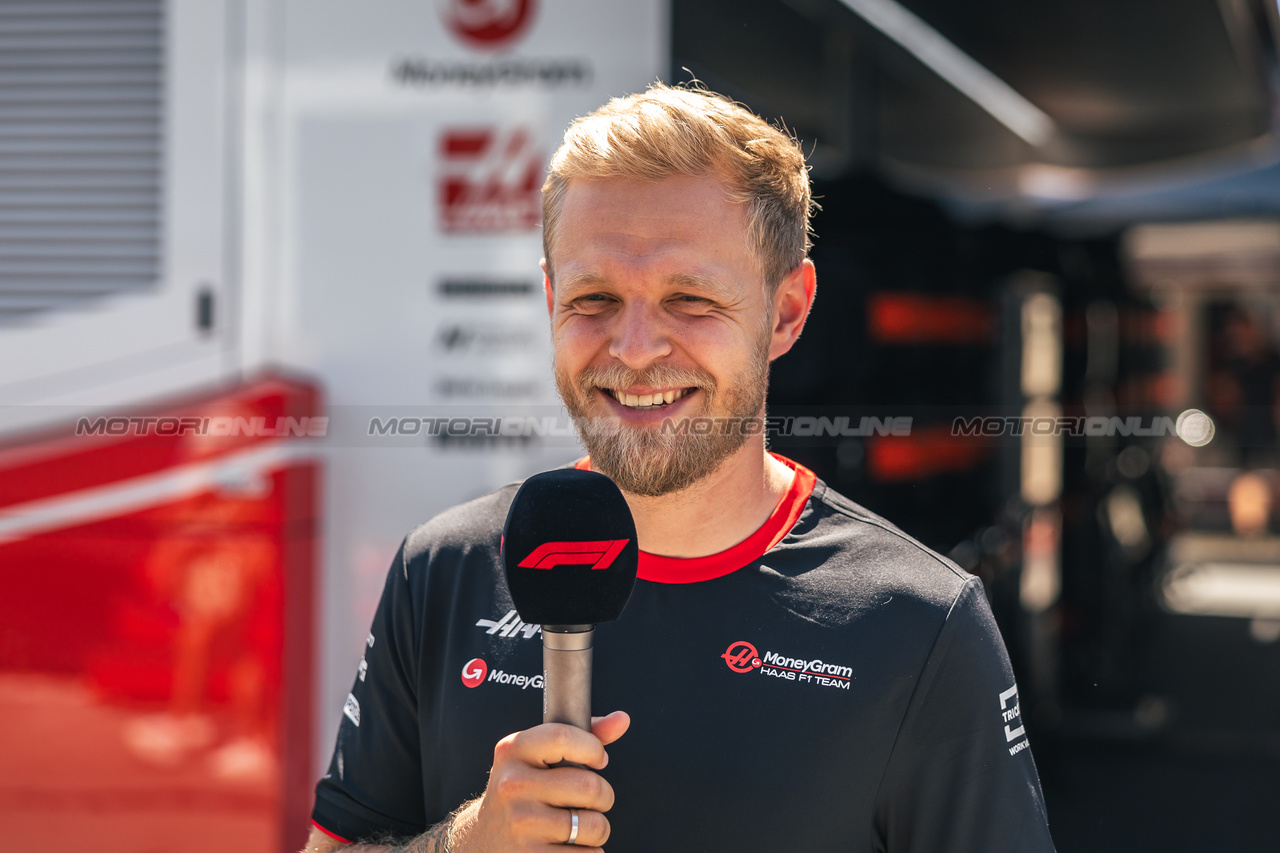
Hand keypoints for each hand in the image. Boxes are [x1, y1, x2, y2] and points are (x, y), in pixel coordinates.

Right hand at [450, 711, 629, 852]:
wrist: (483, 838)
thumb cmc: (522, 792)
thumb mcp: (537, 758)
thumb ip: (581, 737)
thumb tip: (621, 720)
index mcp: (514, 751)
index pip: (564, 736)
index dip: (593, 748)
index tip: (598, 760)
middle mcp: (513, 784)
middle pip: (590, 786)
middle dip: (603, 796)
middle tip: (591, 799)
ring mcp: (521, 822)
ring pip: (595, 825)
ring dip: (598, 828)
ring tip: (580, 825)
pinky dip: (590, 852)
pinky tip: (570, 846)